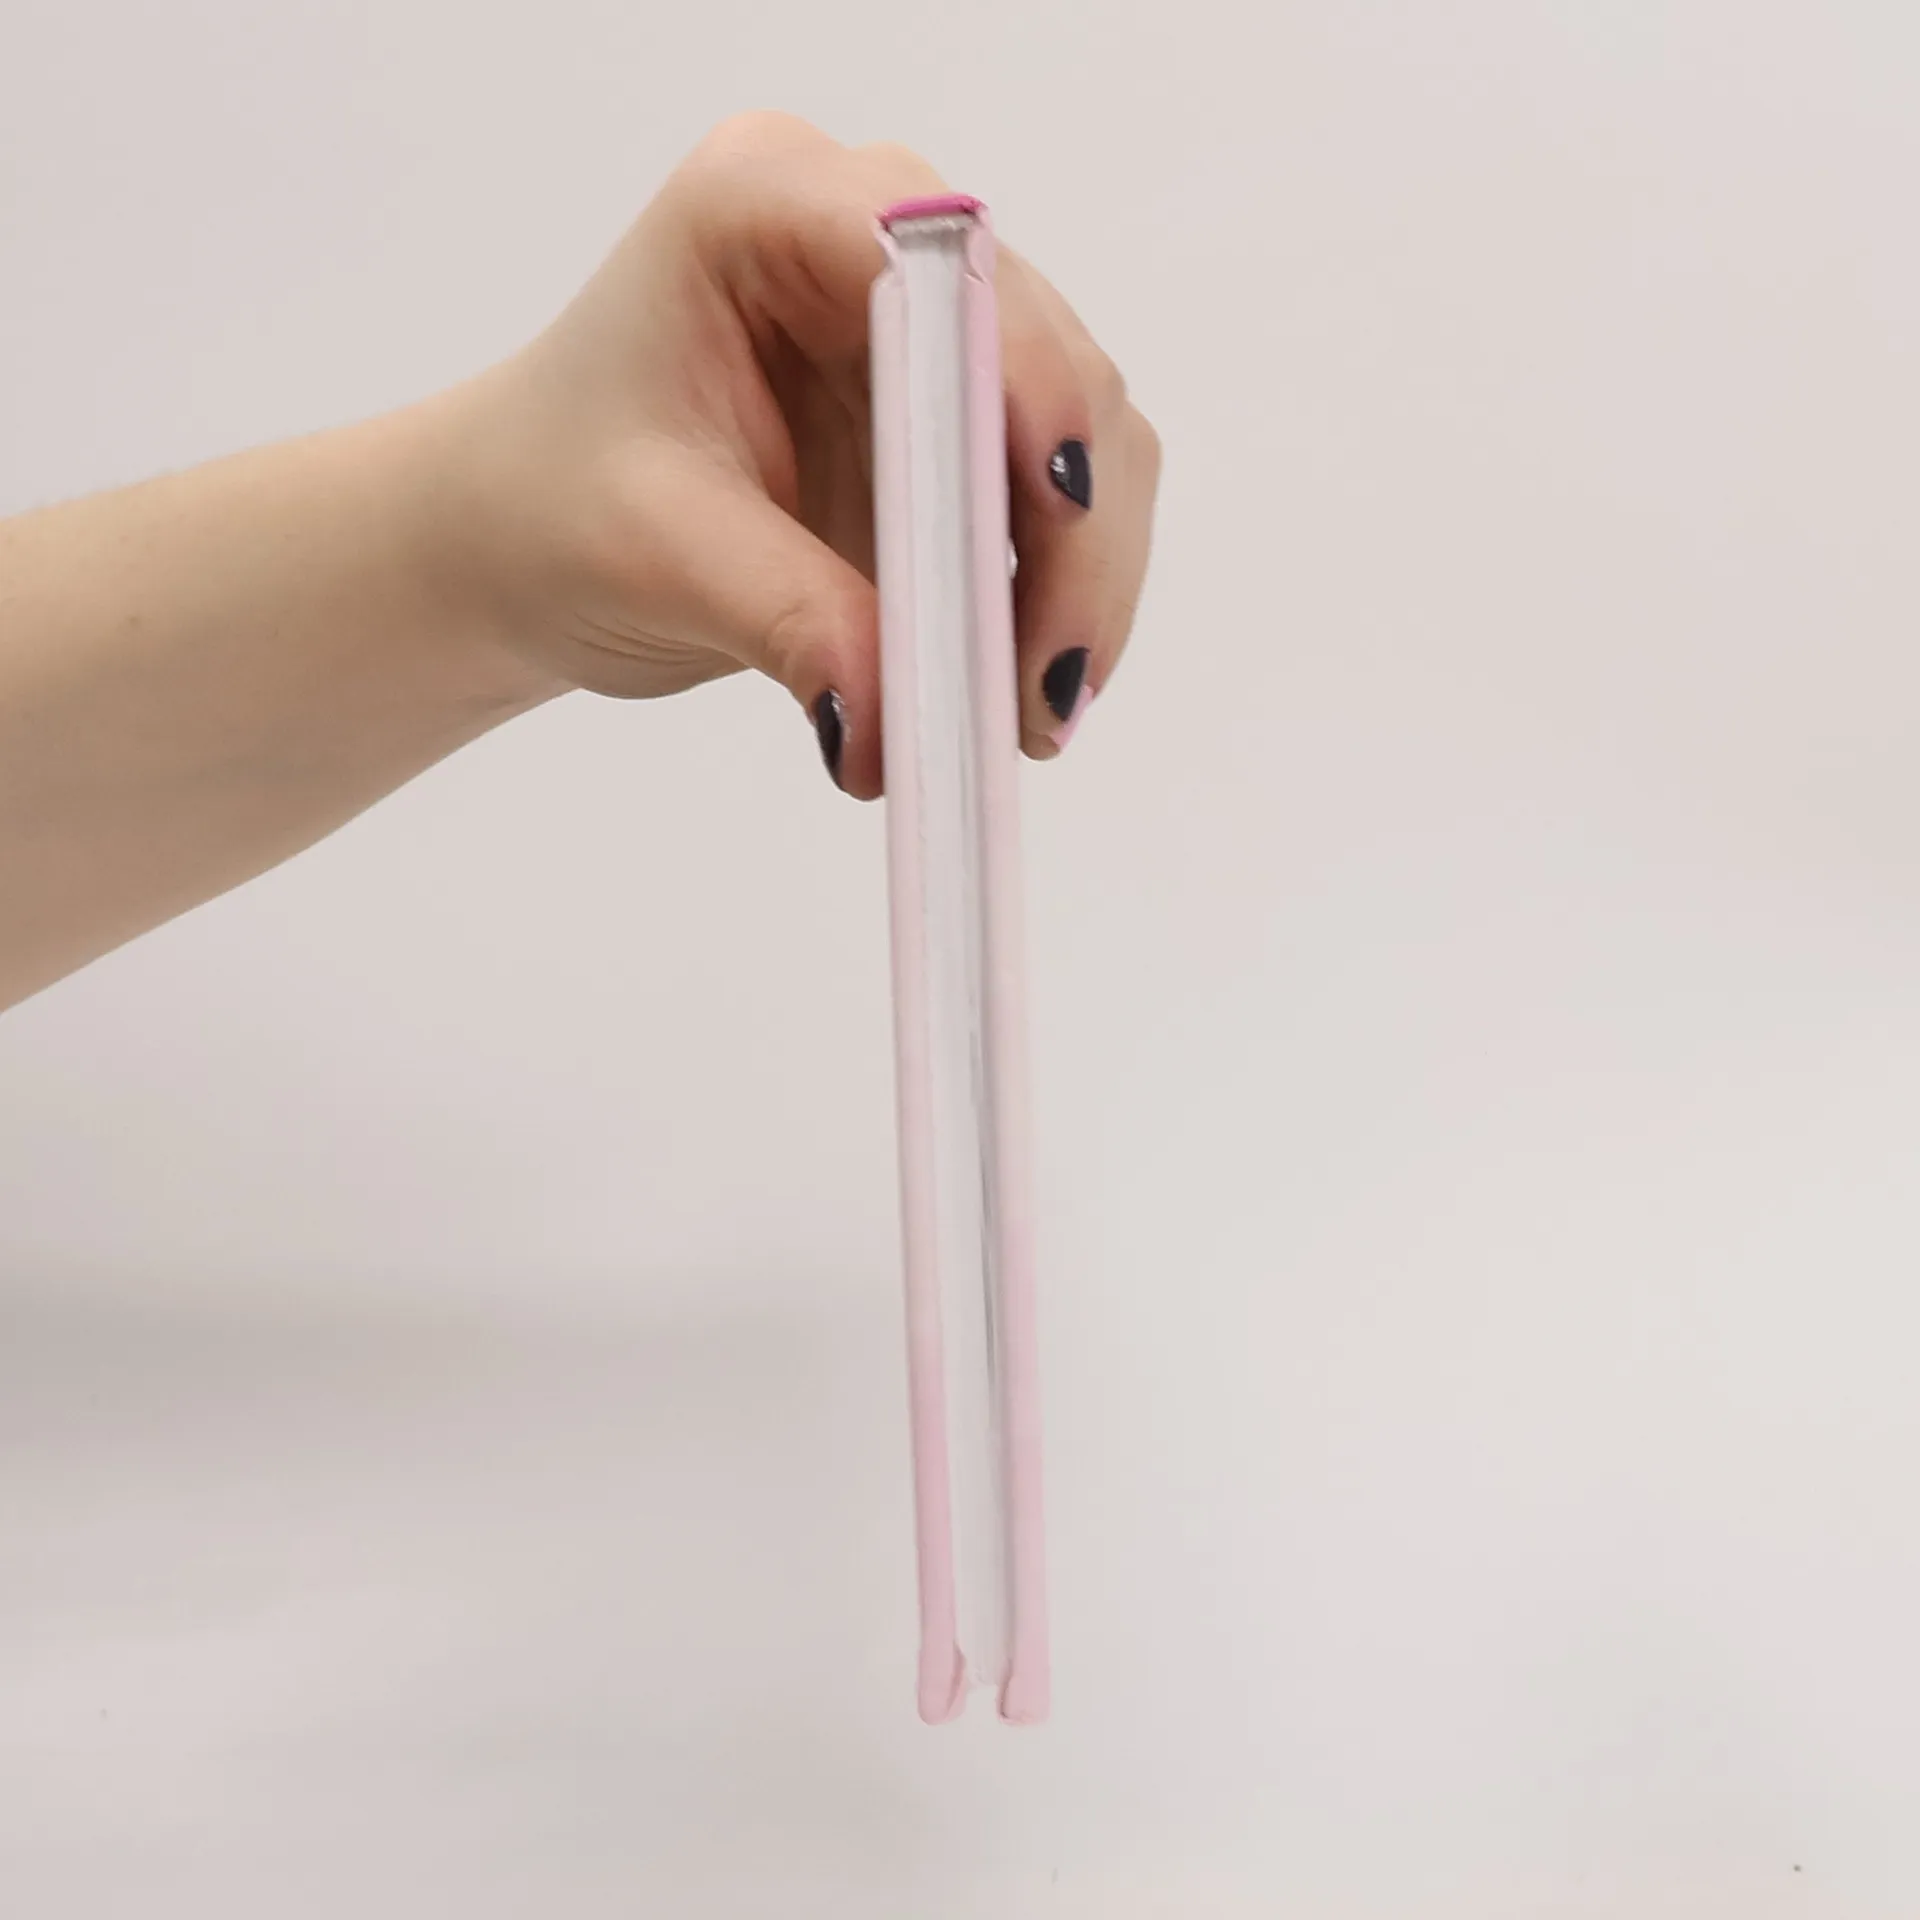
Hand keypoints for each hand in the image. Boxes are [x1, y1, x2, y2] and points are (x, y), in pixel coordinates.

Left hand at [447, 112, 1160, 797]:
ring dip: (1083, 575)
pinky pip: (1059, 492)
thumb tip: (897, 728)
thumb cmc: (552, 508)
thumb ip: (791, 623)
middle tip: (1043, 689)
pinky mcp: (956, 415)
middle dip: (1067, 528)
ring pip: (1082, 428)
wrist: (522, 543)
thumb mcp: (659, 558)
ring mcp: (925, 327)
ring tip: (1032, 713)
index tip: (1055, 512)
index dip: (1021, 378)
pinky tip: (1023, 685)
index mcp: (765, 206)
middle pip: (1042, 355)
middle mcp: (868, 238)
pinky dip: (1060, 590)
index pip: (940, 264)